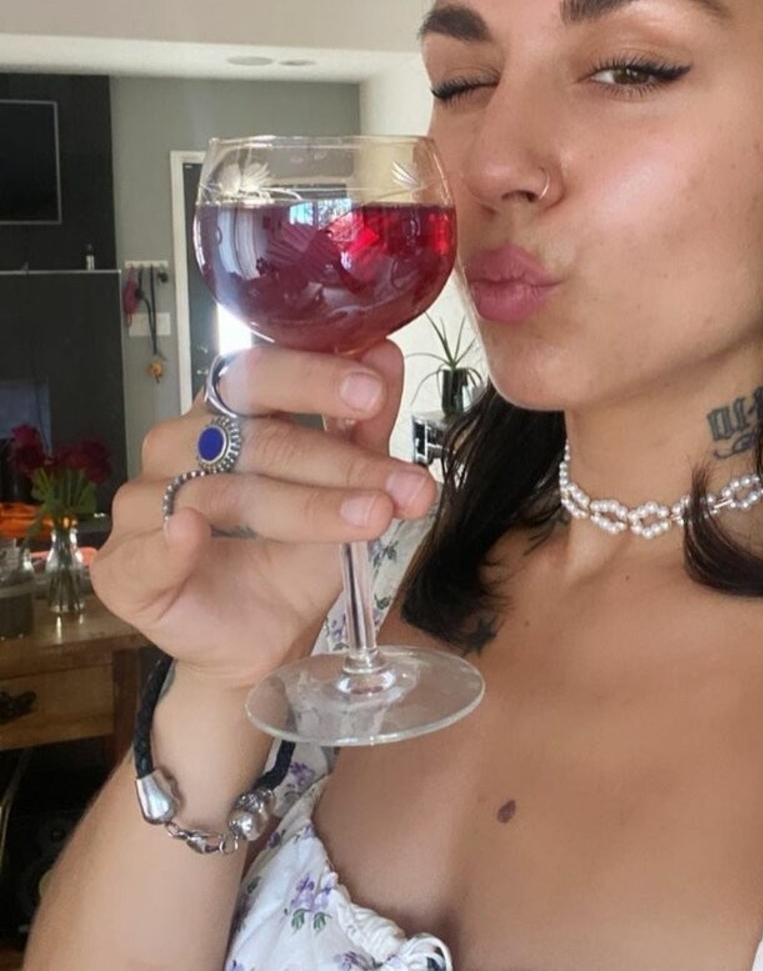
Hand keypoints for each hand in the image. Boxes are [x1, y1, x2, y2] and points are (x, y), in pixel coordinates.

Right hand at [90, 340, 435, 693]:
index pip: (260, 375)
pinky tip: (194, 533)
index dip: (315, 379)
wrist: (264, 644)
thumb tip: (385, 355)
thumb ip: (362, 429)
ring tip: (372, 518)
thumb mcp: (345, 492)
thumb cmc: (293, 557)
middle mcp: (177, 448)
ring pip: (224, 493)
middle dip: (339, 461)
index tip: (375, 392)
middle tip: (401, 483)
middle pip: (255, 439)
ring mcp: (144, 506)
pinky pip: (145, 550)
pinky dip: (171, 541)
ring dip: (307, 506)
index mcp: (224, 416)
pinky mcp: (123, 569)